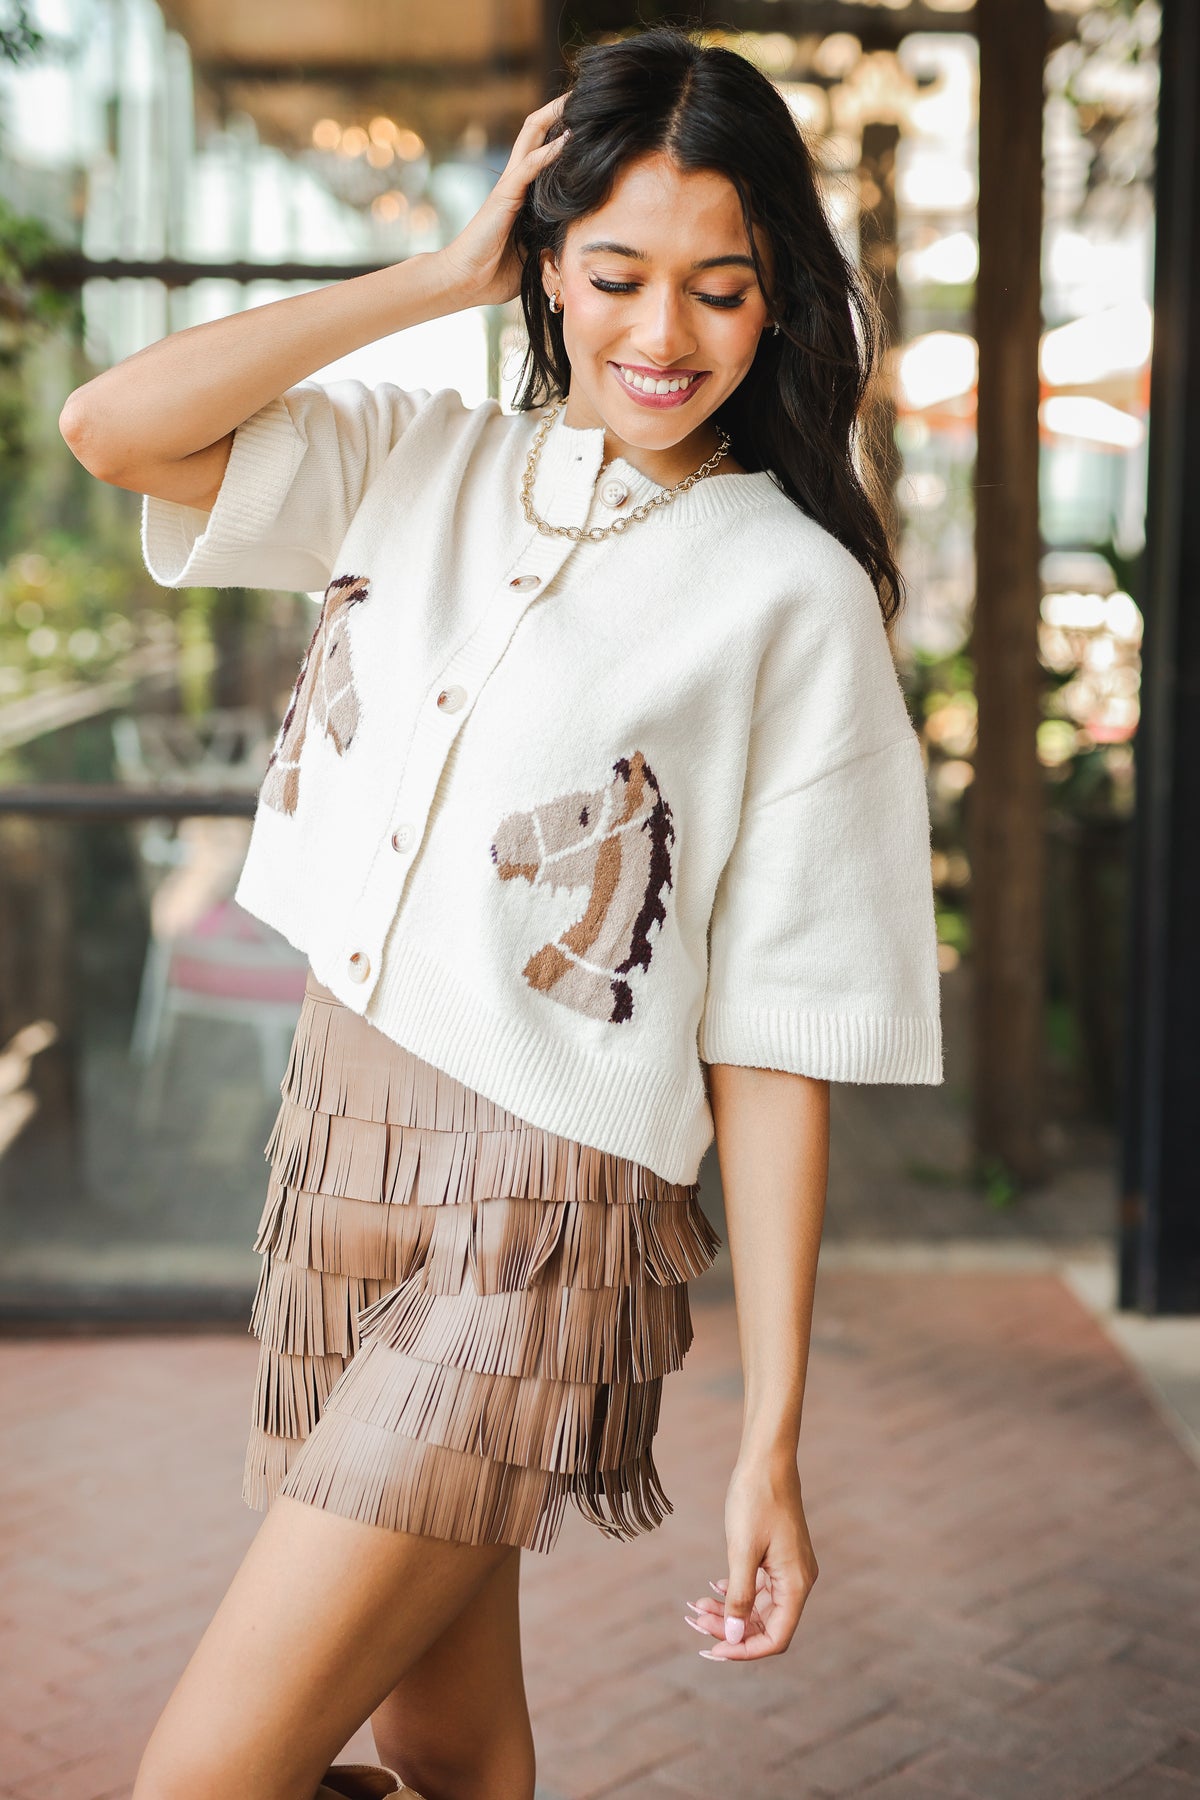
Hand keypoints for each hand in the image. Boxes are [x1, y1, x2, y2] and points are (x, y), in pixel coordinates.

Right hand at [435, 94, 569, 307]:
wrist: (466, 282)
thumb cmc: (496, 273)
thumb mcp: (536, 253)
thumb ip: (553, 240)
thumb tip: (580, 242)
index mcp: (522, 194)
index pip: (543, 152)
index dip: (562, 132)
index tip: (589, 121)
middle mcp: (515, 182)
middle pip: (536, 132)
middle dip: (559, 110)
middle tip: (584, 94)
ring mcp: (509, 186)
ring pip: (531, 138)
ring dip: (554, 117)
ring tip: (576, 99)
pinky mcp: (504, 196)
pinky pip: (528, 168)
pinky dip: (548, 153)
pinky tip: (568, 139)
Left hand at [683, 1450, 817, 1660]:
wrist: (765, 1459)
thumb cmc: (755, 1500)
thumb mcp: (742, 1550)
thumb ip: (739, 1597)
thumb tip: (734, 1638)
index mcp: (796, 1584)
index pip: (775, 1638)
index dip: (744, 1650)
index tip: (713, 1649)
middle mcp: (797, 1581)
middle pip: (764, 1624)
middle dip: (730, 1630)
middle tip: (695, 1622)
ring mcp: (788, 1569)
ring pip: (758, 1606)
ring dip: (728, 1611)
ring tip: (696, 1607)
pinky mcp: (778, 1557)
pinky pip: (758, 1587)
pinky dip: (735, 1592)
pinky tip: (713, 1589)